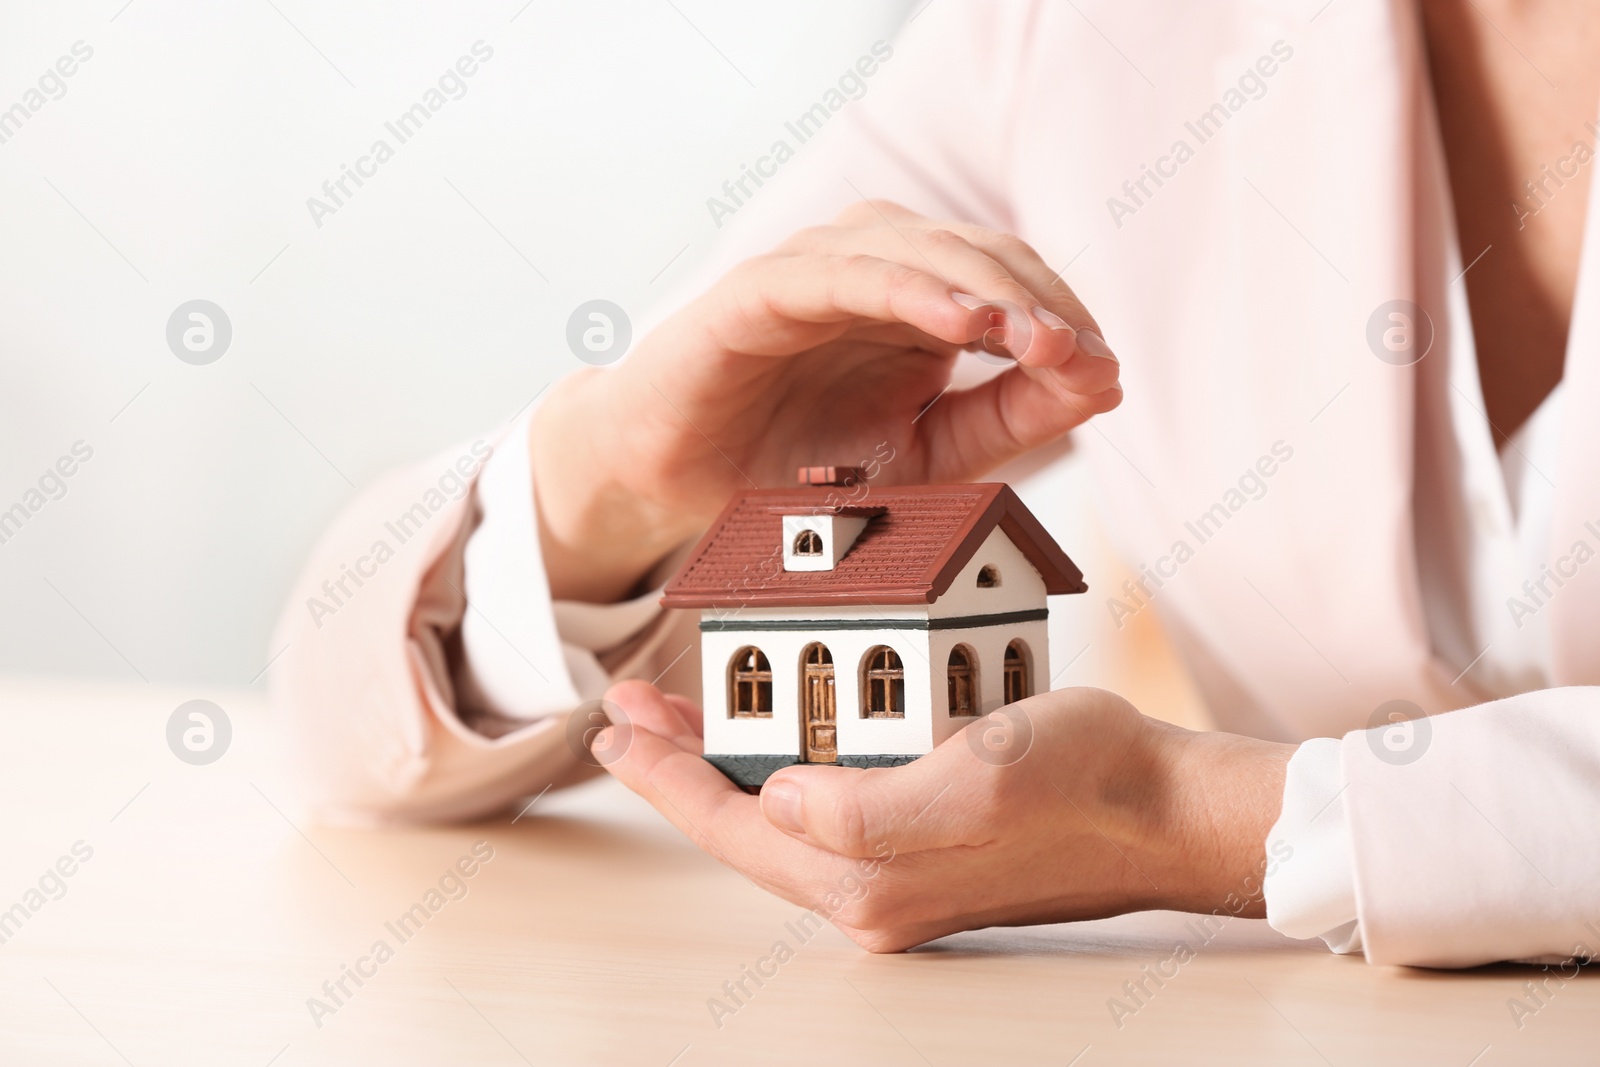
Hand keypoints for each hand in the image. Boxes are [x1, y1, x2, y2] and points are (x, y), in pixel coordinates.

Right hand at [532, 201, 1122, 601]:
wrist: (674, 483)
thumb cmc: (793, 467)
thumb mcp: (925, 460)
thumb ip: (1007, 418)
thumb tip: (1103, 377)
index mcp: (918, 301)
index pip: (1014, 283)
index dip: (1064, 320)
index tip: (1104, 374)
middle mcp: (873, 268)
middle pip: (982, 253)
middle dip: (1041, 304)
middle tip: (1083, 357)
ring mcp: (817, 270)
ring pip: (923, 249)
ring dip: (990, 289)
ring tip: (1039, 338)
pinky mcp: (762, 288)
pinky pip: (845, 275)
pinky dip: (909, 288)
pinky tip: (963, 321)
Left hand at [596, 680, 1292, 951]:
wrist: (1172, 812)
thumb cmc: (1088, 782)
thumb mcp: (978, 775)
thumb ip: (868, 807)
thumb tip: (779, 799)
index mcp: (867, 877)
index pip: (730, 826)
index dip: (665, 773)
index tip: (615, 725)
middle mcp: (871, 890)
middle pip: (742, 825)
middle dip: (681, 763)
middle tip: (630, 707)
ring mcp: (899, 876)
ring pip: (781, 816)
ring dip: (729, 759)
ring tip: (685, 710)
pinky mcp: (928, 852)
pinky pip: (829, 808)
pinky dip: (788, 762)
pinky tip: (784, 728)